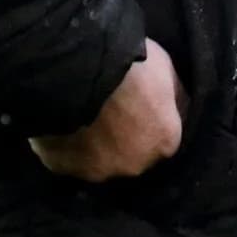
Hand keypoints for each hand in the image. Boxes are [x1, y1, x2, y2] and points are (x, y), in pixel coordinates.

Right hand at [29, 38, 184, 180]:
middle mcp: (134, 165)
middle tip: (110, 111)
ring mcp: (97, 171)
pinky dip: (66, 145)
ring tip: (83, 118)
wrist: (77, 70)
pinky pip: (67, 158)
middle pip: (132, 155)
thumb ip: (173, 96)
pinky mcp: (63, 168)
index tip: (139, 106)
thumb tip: (175, 106)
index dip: (151, 121)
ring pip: (99, 160)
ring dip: (95, 145)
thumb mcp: (165, 69)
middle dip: (125, 138)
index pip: (164, 139)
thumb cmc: (129, 66)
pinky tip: (61, 124)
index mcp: (164, 143)